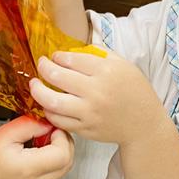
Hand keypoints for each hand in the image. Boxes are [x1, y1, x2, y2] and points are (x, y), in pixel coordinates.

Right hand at [0, 116, 73, 178]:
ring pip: (64, 170)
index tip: (50, 128)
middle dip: (63, 143)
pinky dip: (52, 165)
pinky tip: (37, 159)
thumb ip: (29, 125)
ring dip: (59, 154)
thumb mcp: (3, 135)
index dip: (61, 137)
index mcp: (26, 169)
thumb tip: (50, 122)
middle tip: (48, 134)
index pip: (62, 153)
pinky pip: (55, 177)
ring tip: (40, 146)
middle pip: (68, 162)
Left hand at [30, 51, 163, 144]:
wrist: (144, 124)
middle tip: (41, 65)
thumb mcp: (123, 65)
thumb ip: (99, 54)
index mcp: (107, 71)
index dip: (57, 56)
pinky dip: (49, 110)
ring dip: (38, 91)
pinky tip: (48, 104)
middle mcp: (97, 92)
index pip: (71, 59)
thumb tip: (71, 49)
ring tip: (35, 85)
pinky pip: (59, 120)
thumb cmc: (134, 91)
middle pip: (57, 77)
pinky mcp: (85, 129)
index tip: (54, 57)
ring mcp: (90, 113)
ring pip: (52, 101)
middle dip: (43, 68)